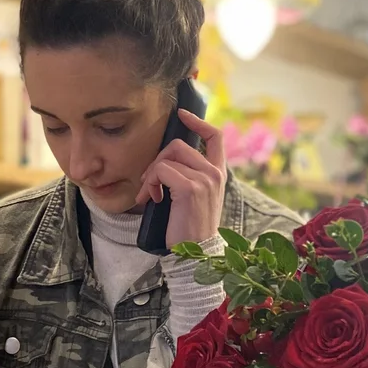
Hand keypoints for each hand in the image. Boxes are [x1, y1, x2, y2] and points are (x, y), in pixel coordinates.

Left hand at [136, 109, 225, 247]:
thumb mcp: (194, 198)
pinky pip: (162, 170)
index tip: (182, 114)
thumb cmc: (189, 228)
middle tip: (149, 182)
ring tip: (149, 194)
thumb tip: (163, 161)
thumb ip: (188, 177)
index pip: (215, 136)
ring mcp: (205, 179)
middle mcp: (215, 173)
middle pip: (179, 144)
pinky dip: (150, 182)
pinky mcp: (191, 188)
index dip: (198, 122)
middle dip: (158, 160)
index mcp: (218, 174)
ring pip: (167, 157)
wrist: (195, 253)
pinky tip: (151, 198)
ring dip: (151, 175)